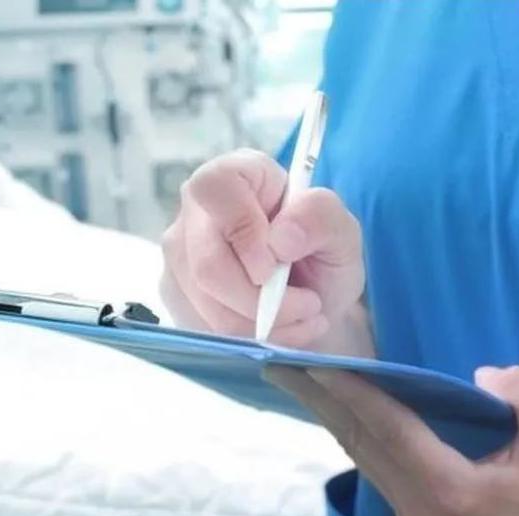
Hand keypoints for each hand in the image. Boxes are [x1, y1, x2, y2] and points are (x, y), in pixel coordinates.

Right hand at [160, 149, 364, 348]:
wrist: (312, 298)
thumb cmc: (322, 254)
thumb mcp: (342, 232)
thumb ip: (320, 218)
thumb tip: (282, 237)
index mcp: (238, 174)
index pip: (215, 188)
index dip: (243, 230)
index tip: (276, 266)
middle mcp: (198, 209)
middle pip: (206, 262)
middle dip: (261, 300)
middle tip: (308, 305)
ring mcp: (181, 252)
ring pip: (205, 301)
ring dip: (262, 323)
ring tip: (302, 317)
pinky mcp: (176, 291)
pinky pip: (203, 325)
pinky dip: (249, 338)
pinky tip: (279, 329)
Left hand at [264, 364, 518, 515]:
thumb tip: (480, 374)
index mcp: (450, 486)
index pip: (388, 428)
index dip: (350, 392)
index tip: (314, 362)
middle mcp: (418, 502)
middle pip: (358, 442)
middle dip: (317, 400)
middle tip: (277, 364)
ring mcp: (412, 512)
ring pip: (360, 455)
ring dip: (327, 414)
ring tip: (296, 379)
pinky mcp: (414, 512)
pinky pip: (372, 463)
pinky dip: (350, 430)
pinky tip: (337, 409)